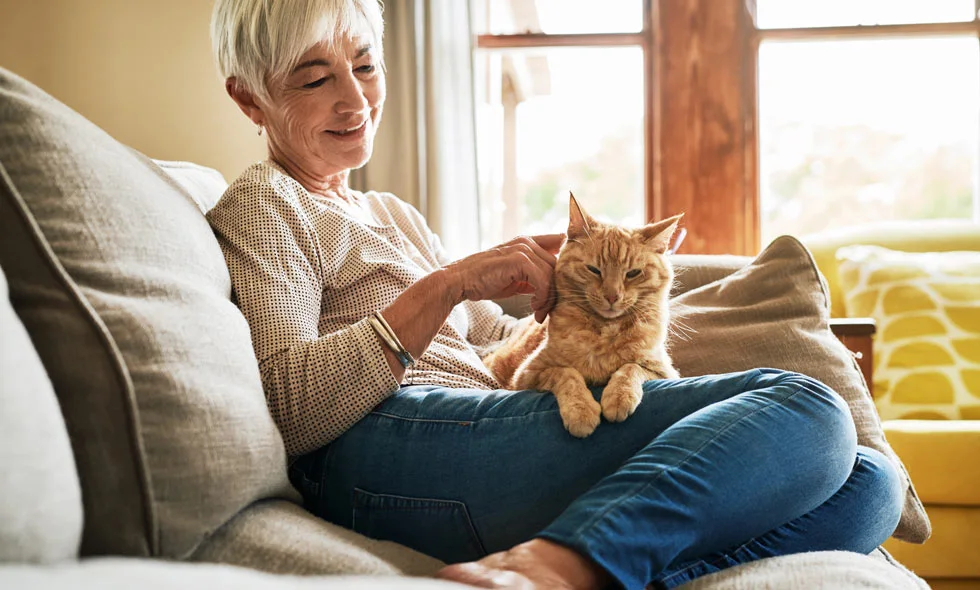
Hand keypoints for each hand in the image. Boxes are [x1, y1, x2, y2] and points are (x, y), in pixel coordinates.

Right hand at [442, 234, 564, 322]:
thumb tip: (554, 289)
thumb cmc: (485, 281)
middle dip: (556, 290)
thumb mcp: (516, 278)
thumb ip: (535, 277)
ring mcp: (523, 249)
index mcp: (527, 242)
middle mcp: (527, 242)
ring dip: (549, 298)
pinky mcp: (519, 260)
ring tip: (539, 312)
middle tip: (546, 310)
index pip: (560, 242)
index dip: (568, 260)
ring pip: (553, 275)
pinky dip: (542, 297)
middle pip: (559, 265)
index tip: (566, 285)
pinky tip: (534, 307)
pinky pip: (543, 280)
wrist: (460, 282)